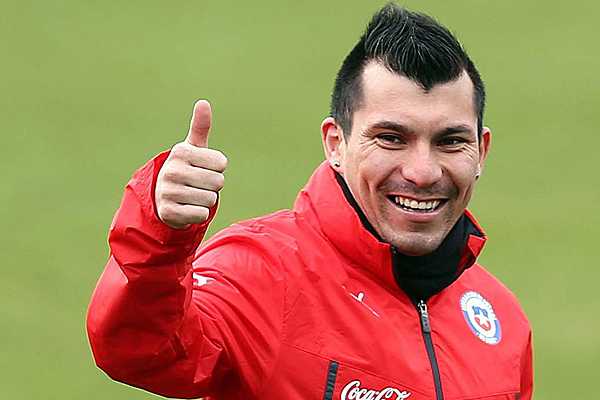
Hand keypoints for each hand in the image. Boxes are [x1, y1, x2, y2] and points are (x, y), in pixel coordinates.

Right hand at [155, 100, 227, 228]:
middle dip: (212, 186)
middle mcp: (172, 170)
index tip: (203, 168)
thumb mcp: (193, 148)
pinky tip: (187, 208)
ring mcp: (169, 192)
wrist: (163, 197)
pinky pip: (201, 215)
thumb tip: (203, 102)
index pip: (221, 163)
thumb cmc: (186, 168)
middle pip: (218, 182)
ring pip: (211, 199)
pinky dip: (199, 214)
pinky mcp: (169, 212)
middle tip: (198, 184)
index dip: (217, 168)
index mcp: (181, 152)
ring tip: (192, 195)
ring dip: (206, 201)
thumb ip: (200, 127)